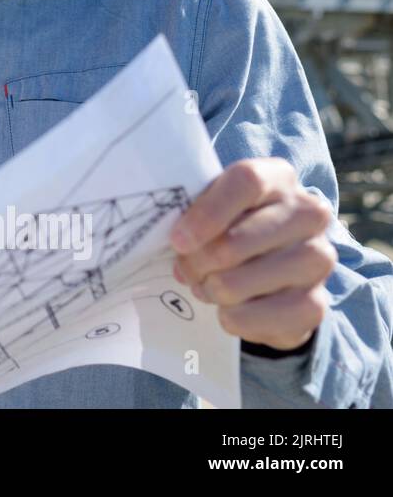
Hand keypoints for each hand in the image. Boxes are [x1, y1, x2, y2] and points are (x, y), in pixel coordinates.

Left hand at [170, 157, 335, 352]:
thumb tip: (177, 240)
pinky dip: (227, 316)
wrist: (279, 270)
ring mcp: (318, 260)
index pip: (246, 182)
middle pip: (233, 242)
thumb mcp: (215, 205)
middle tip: (185, 268)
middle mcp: (309, 214)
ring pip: (234, 284)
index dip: (206, 212)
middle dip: (196, 262)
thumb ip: (194, 208)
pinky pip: (247, 317)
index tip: (178, 240)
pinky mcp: (314, 305)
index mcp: (280, 178)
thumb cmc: (233, 226)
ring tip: (209, 285)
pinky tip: (232, 306)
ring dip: (209, 290)